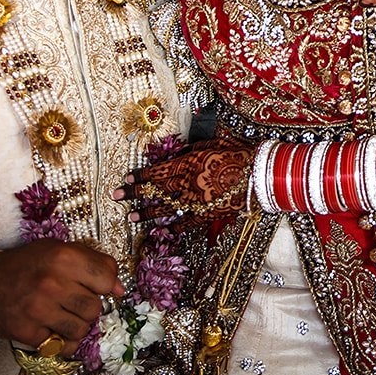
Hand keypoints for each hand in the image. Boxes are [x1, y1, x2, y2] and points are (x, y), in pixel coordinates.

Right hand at [0, 240, 122, 353]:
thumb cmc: (25, 265)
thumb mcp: (57, 250)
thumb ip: (92, 263)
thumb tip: (119, 288)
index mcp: (63, 257)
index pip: (107, 277)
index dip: (106, 284)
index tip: (97, 286)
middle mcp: (52, 283)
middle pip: (95, 307)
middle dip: (88, 306)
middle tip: (73, 300)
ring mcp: (39, 309)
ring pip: (82, 329)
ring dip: (76, 325)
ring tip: (61, 314)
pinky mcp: (28, 331)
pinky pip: (62, 345)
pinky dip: (60, 340)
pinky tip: (50, 327)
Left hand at [116, 139, 254, 221]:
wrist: (260, 174)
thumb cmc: (237, 153)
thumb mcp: (210, 145)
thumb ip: (190, 152)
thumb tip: (176, 156)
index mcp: (186, 166)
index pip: (155, 172)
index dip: (139, 177)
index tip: (126, 179)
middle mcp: (186, 185)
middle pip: (154, 191)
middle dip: (133, 194)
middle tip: (115, 197)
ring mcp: (195, 202)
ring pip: (165, 210)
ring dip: (146, 213)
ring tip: (131, 217)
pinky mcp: (207, 215)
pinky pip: (186, 223)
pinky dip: (174, 227)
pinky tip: (163, 229)